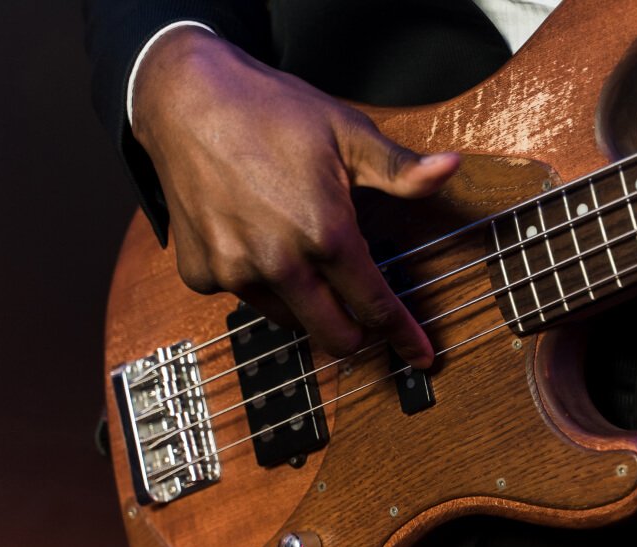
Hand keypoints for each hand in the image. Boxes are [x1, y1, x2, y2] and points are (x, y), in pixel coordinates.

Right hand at [132, 27, 455, 366]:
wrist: (185, 98)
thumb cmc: (270, 111)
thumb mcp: (348, 133)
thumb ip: (401, 168)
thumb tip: (450, 170)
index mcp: (324, 233)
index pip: (376, 305)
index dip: (403, 335)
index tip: (420, 357)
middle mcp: (278, 263)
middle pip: (333, 334)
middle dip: (357, 334)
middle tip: (366, 318)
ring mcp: (234, 272)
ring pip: (288, 317)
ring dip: (306, 303)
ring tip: (304, 257)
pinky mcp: (201, 274)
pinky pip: (244, 296)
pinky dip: (259, 282)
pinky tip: (258, 242)